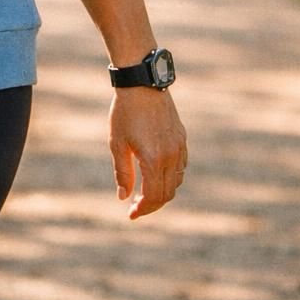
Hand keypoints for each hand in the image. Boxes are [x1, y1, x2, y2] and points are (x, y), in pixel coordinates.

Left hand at [109, 87, 187, 218]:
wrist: (142, 84)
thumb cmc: (125, 113)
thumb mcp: (117, 143)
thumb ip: (123, 172)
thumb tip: (124, 198)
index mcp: (154, 160)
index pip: (154, 196)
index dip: (143, 209)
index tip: (131, 215)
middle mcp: (171, 156)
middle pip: (168, 193)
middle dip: (152, 204)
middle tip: (136, 207)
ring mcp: (179, 147)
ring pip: (177, 181)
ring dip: (163, 192)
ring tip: (145, 193)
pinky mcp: (181, 137)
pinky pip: (181, 166)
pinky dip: (172, 177)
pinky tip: (157, 175)